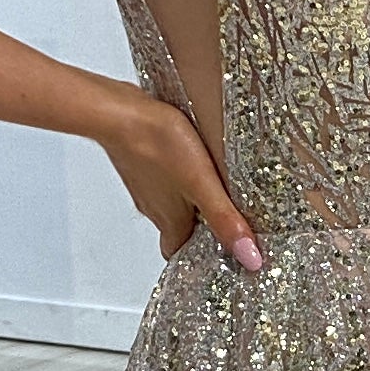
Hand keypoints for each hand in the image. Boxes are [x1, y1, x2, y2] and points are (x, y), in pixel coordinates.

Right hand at [100, 88, 262, 269]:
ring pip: (168, 203)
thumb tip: (249, 258)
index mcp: (170, 220)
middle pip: (176, 229)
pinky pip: (161, 178)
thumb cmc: (158, 144)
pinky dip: (177, 178)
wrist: (120, 111)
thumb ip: (225, 220)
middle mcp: (154, 207)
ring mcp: (144, 184)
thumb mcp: (202, 184)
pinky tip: (189, 162)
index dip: (195, 259)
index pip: (178, 254)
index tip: (217, 256)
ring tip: (213, 190)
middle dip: (198, 229)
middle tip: (223, 221)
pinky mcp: (139, 162)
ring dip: (189, 202)